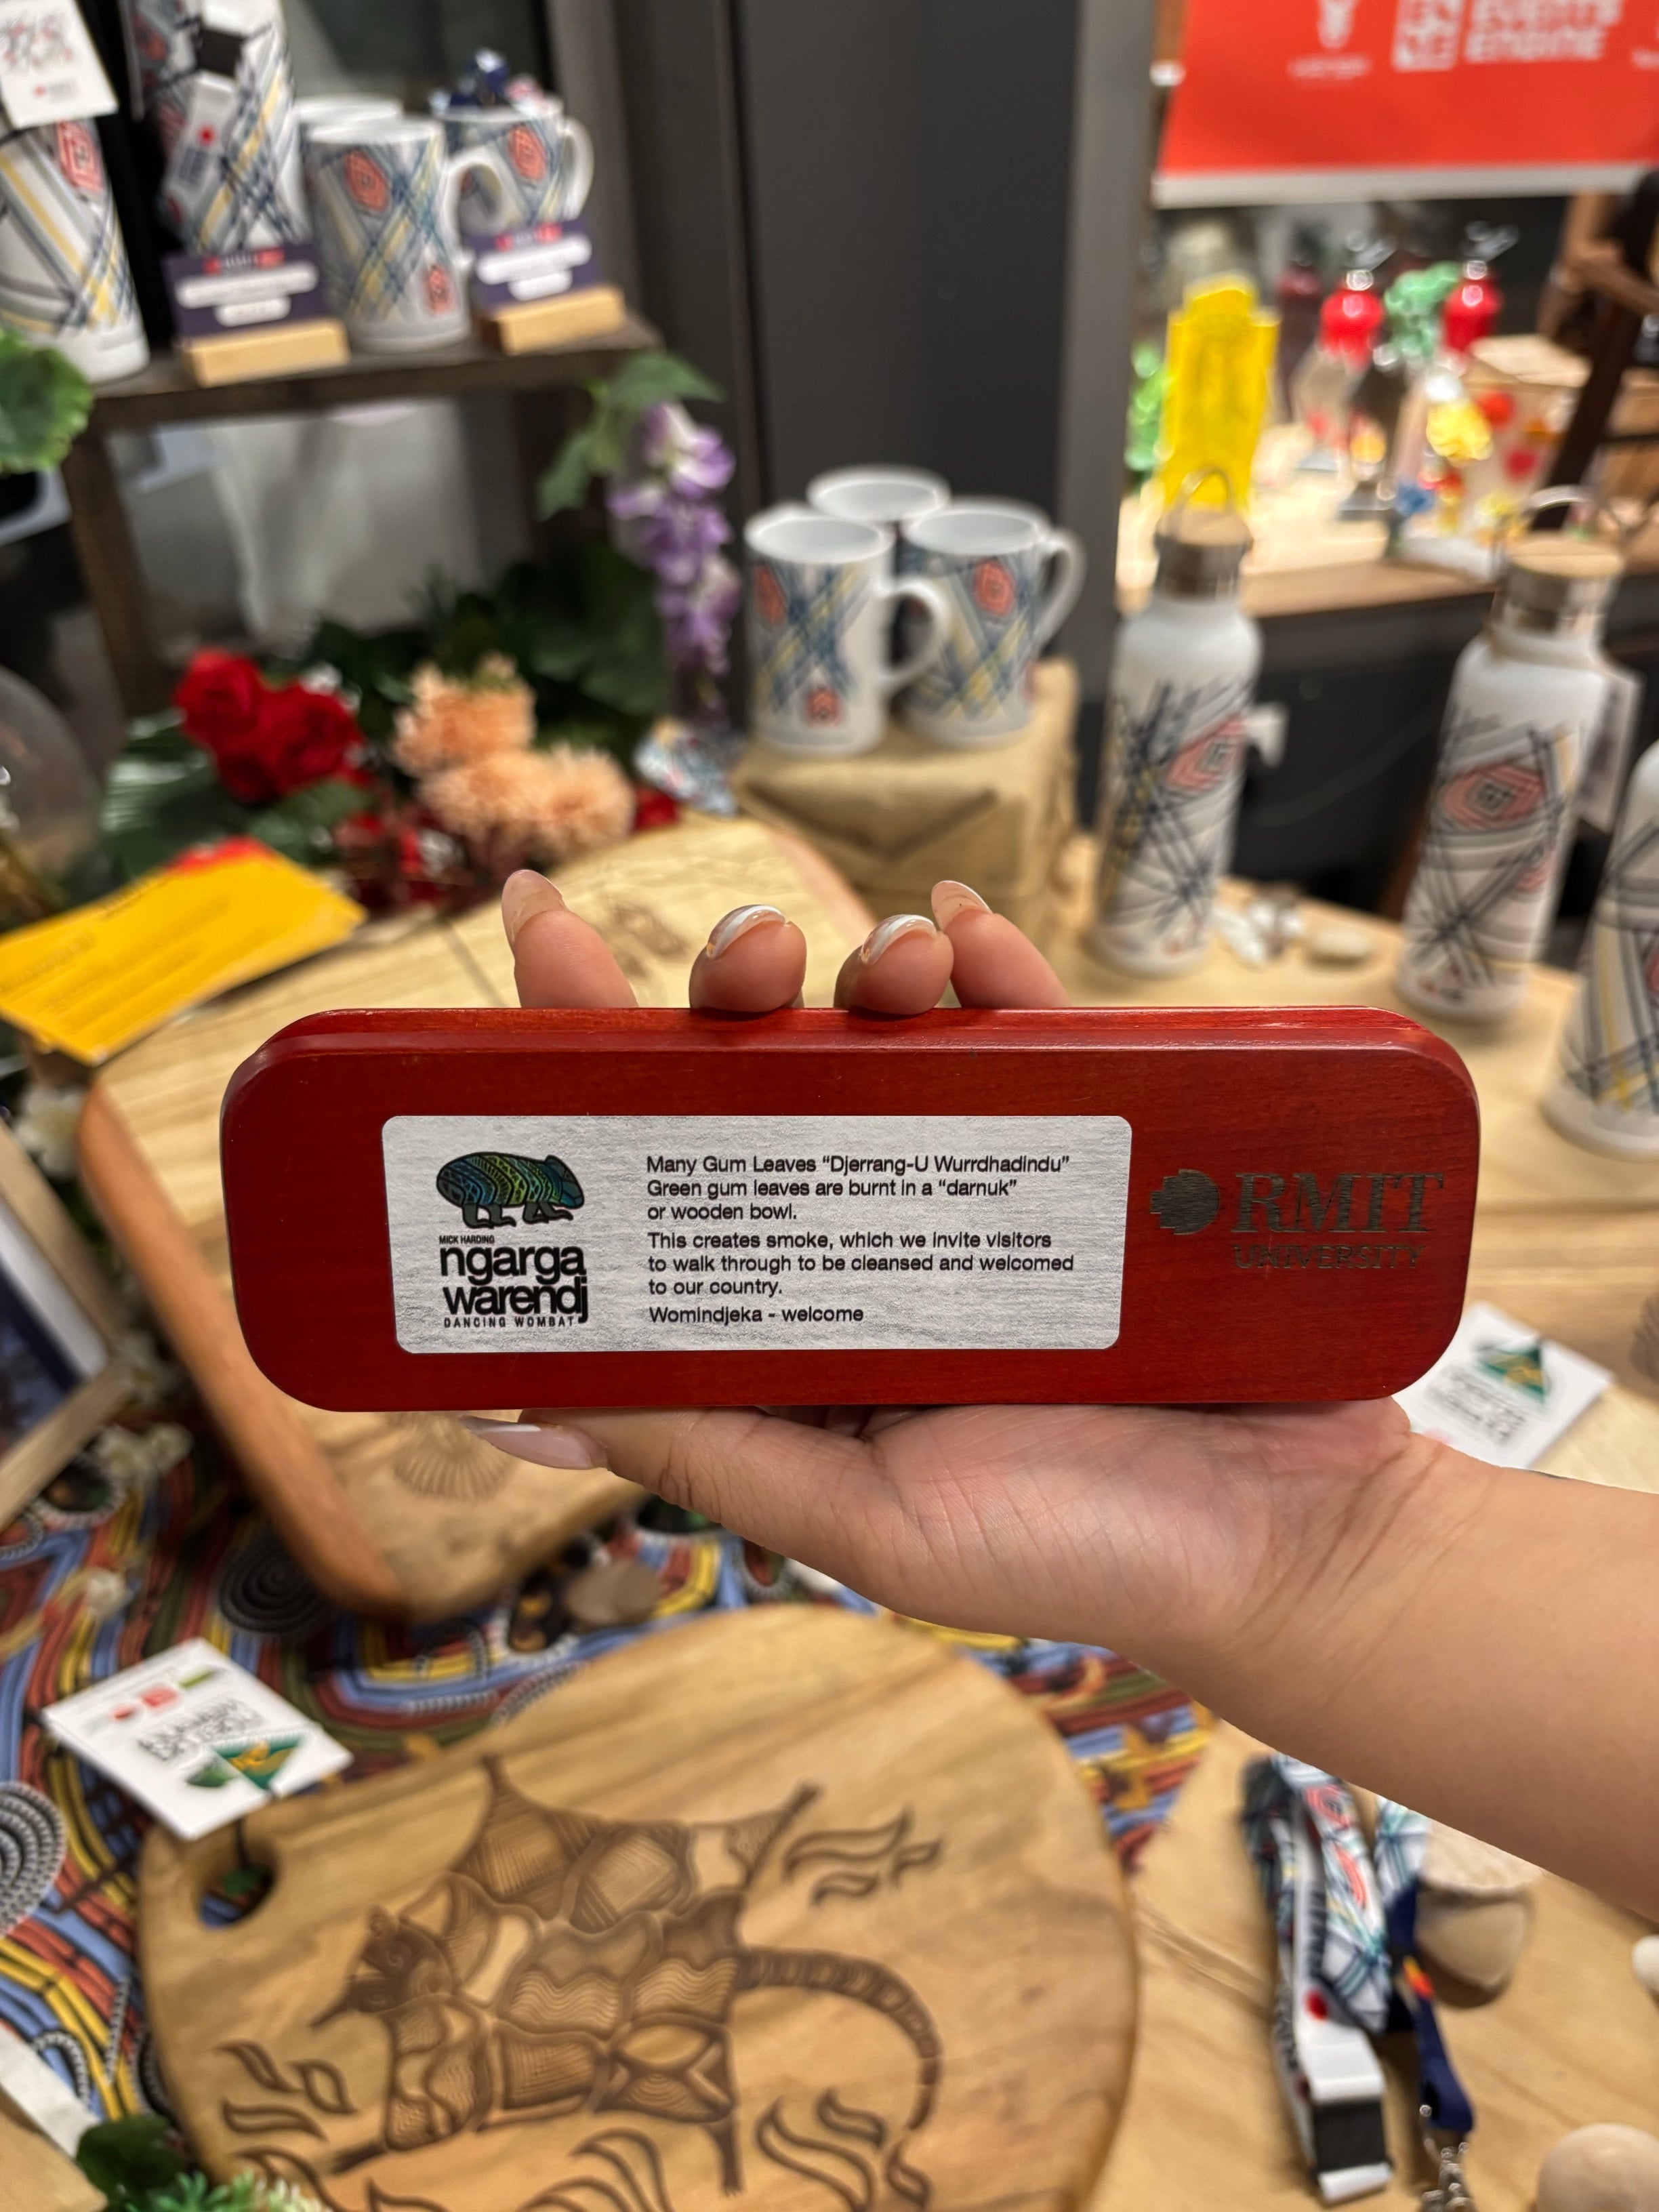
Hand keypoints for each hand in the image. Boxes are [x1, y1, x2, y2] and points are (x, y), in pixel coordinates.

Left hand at [474, 869, 1436, 1696]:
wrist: (1293, 1541)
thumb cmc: (1074, 1555)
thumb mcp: (864, 1518)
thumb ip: (704, 1446)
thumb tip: (511, 1400)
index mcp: (796, 1325)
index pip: (658, 1177)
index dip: (581, 1059)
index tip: (533, 930)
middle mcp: (871, 1238)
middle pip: (765, 1079)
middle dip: (731, 987)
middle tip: (750, 954)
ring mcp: (983, 1185)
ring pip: (892, 1036)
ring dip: (869, 964)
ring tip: (899, 955)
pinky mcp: (1096, 1149)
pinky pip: (1030, 1030)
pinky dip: (994, 964)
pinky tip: (970, 930)